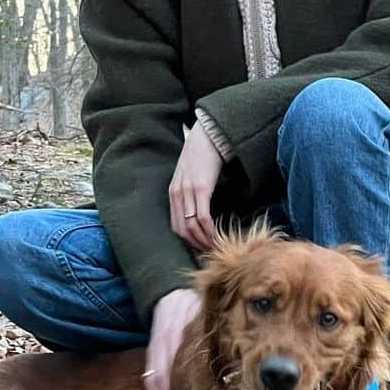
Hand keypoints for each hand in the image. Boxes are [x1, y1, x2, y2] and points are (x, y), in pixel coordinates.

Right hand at [143, 287, 200, 389]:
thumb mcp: (202, 311)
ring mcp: (156, 344)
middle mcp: (165, 338)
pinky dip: (152, 387)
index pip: (178, 357)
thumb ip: (209, 328)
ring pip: (153, 372)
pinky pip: (149, 370)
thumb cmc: (193, 306)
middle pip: (163, 369)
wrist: (170, 294)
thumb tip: (229, 346)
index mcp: (179, 329)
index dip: (180, 378)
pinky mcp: (152, 349)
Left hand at [169, 120, 222, 252]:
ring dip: (204, 241)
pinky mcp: (201, 188)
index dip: (187, 242)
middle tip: (208, 254)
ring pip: (192, 226)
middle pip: (182, 230)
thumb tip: (198, 210)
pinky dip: (209, 230)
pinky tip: (216, 235)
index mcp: (173, 193)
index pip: (176, 226)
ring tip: (214, 247)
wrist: (207, 135)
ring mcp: (188, 191)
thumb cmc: (202, 155)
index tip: (199, 250)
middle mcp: (177, 194)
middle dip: (195, 246)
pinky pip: (203, 216)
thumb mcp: (189, 176)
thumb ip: (189, 192)